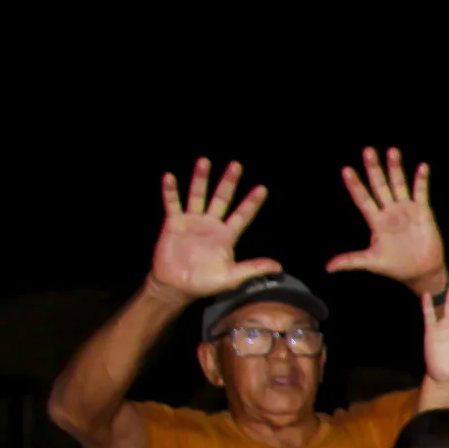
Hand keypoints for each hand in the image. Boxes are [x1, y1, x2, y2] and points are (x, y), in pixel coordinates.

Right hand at [150, 159, 280, 301]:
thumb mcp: (232, 277)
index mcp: (226, 236)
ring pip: (198, 195)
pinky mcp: (174, 223)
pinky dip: (171, 191)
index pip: (242, 215)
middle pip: (222, 198)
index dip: (251, 202)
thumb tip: (278, 267)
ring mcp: (192, 222)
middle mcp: (211, 225)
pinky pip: (172, 203)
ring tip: (204, 161)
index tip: (262, 188)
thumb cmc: (204, 283)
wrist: (176, 286)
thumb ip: (253, 269)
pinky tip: (170, 177)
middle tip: (236, 165)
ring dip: (200, 179)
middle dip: (229, 182)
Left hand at [325, 147, 445, 291]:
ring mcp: (406, 209)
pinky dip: (422, 180)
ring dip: (395, 168)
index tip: (346, 170)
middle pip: (379, 185)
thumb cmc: (397, 268)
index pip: (362, 198)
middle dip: (374, 168)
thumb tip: (328, 267)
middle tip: (367, 150)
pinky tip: (422, 167)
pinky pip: (421, 192)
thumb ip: (351, 260)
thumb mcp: (372, 263)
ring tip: (392, 151)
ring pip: (399, 184)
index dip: (355, 185)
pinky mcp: (422, 211)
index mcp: (376, 221)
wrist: (422, 273)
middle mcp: (389, 211)